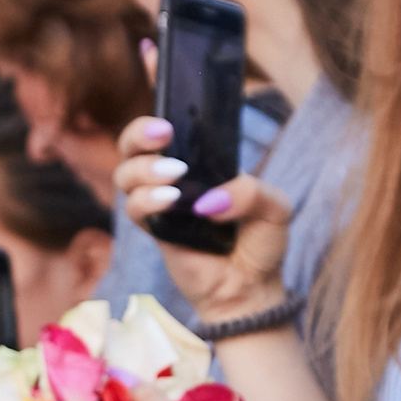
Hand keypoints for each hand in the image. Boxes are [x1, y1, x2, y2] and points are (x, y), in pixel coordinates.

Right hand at [114, 115, 292, 322]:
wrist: (253, 286)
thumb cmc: (261, 242)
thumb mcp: (275, 208)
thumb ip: (251, 193)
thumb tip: (209, 200)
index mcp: (198, 163)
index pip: (166, 131)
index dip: (155, 118)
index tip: (166, 114)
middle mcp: (172, 179)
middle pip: (131, 147)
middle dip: (137, 134)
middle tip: (163, 134)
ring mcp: (159, 205)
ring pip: (125, 175)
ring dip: (145, 170)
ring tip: (175, 177)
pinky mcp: (154, 232)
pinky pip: (134, 209)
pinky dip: (147, 201)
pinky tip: (171, 201)